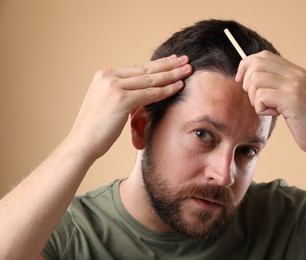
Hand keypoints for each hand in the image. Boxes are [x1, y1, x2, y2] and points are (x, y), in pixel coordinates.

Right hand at [67, 55, 191, 159]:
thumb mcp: (109, 104)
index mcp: (104, 75)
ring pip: (150, 79)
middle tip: (185, 59)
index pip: (138, 68)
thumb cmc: (96, 129)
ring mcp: (113, 87)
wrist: (81, 144)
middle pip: (146, 69)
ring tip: (188, 69)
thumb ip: (124, 94)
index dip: (157, 64)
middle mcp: (108, 76)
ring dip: (172, 74)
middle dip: (168, 64)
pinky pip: (150, 94)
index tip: (172, 60)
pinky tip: (179, 86)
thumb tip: (144, 91)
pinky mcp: (120, 99)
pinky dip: (166, 90)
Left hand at [236, 51, 305, 163]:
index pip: (263, 56)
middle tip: (257, 100)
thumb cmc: (305, 121)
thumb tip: (249, 75)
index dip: (246, 66)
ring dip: (254, 98)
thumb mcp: (292, 96)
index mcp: (295, 71)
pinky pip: (261, 96)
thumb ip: (277, 83)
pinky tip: (274, 114)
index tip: (241, 81)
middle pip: (256, 64)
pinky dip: (261, 108)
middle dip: (247, 83)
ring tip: (268, 108)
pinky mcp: (292, 100)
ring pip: (256, 79)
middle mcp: (296, 74)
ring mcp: (295, 85)